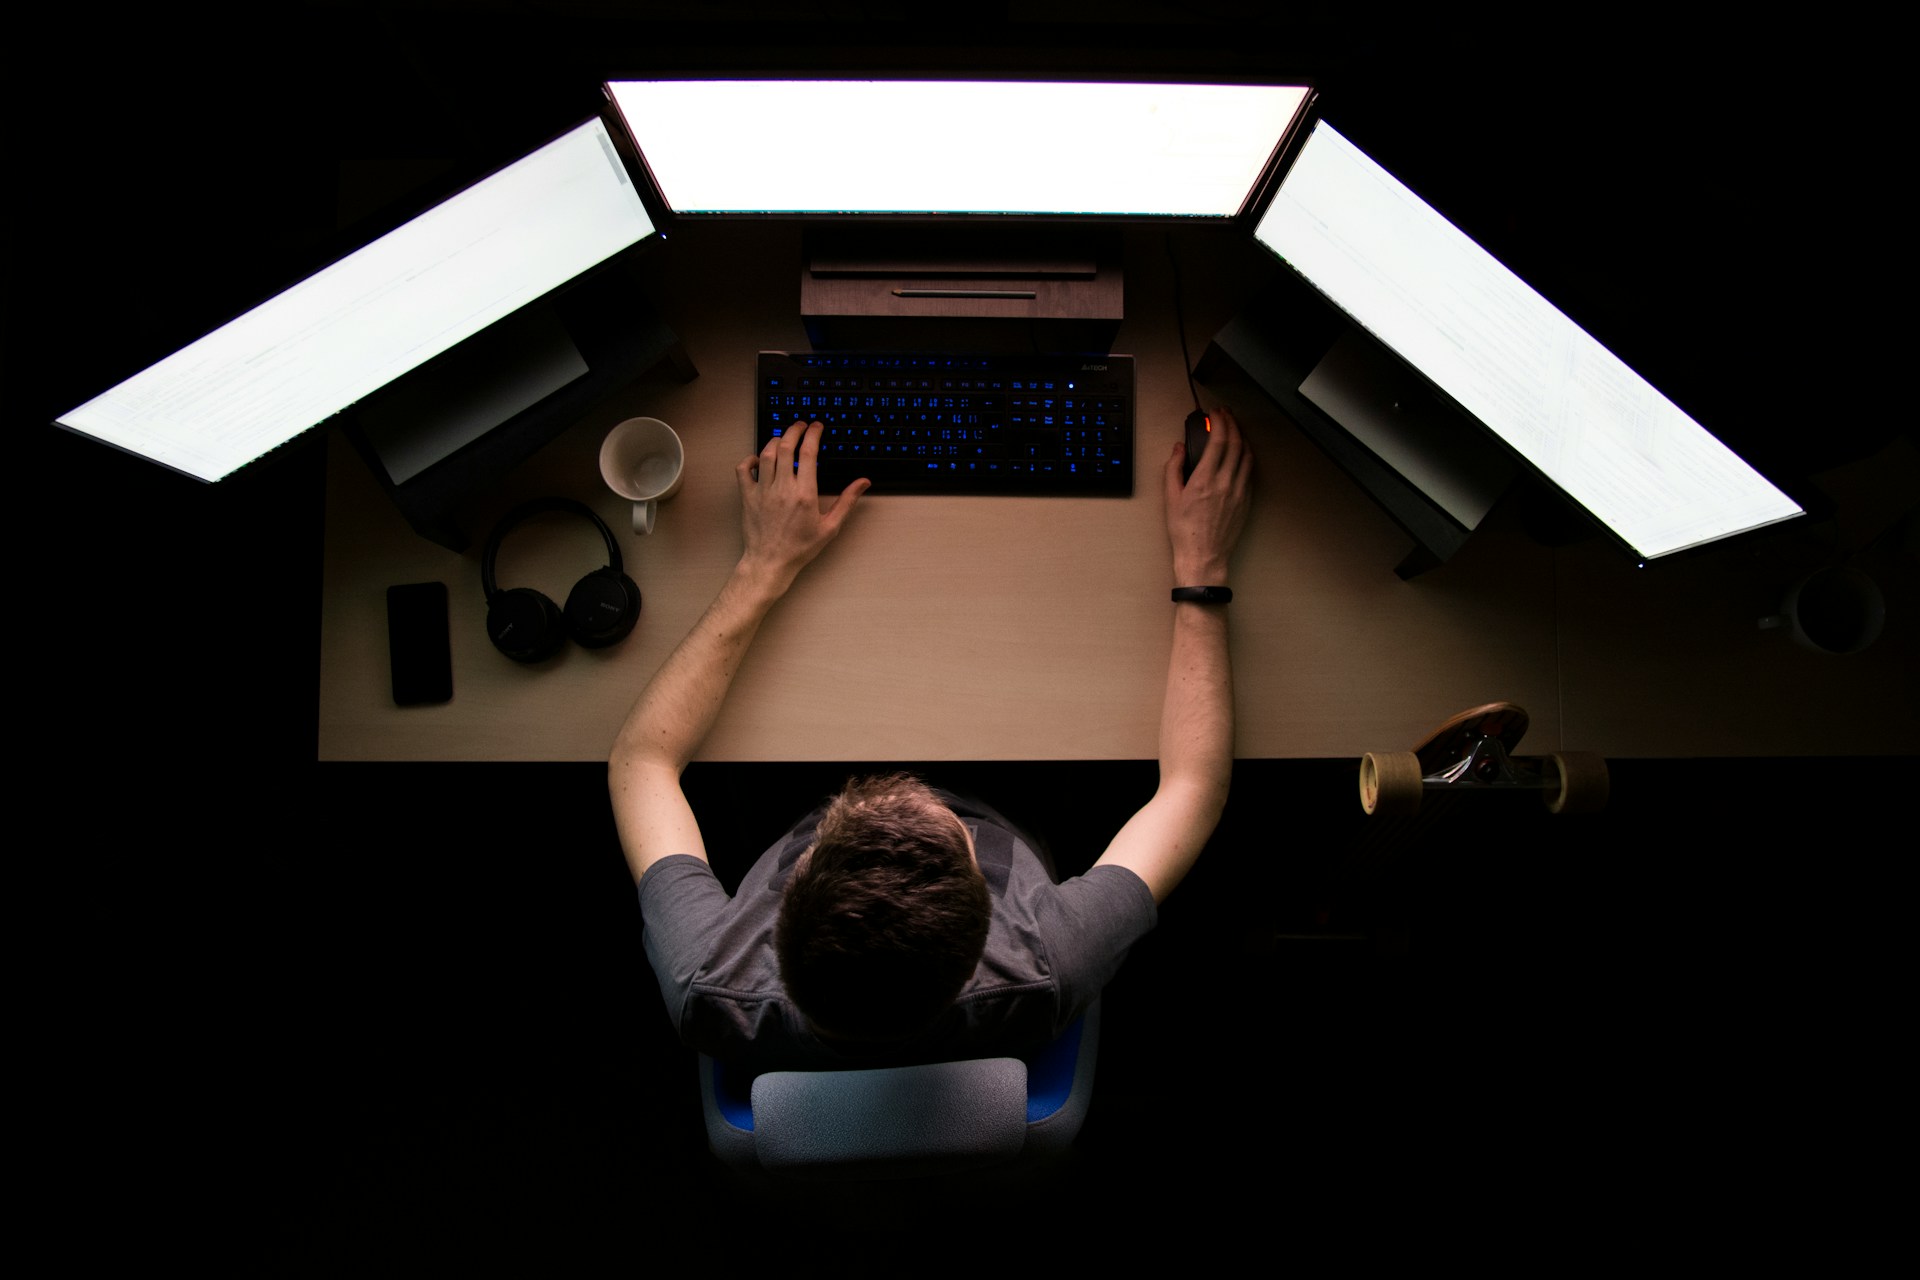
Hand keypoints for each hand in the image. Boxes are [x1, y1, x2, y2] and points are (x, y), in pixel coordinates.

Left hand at [736, 421, 869, 592]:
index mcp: (804, 493)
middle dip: (794, 430)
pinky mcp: (748, 497)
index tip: (816, 427)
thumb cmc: (800, 548)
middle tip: (800, 425)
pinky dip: (750, 459)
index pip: (808, 453)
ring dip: (775, 440)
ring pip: (766, 454)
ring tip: (783, 438)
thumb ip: (847, 501)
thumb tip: (863, 482)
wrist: (770, 563)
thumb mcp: (830, 527)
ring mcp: (763, 491)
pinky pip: (743, 469)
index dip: (813, 434)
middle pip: (785, 446)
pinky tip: (759, 459)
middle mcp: (783, 488)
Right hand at [1164, 405, 1252, 583]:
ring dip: (1242, 437)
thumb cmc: (1184, 531)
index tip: (1215, 414)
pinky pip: (1250, 471)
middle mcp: (1225, 482)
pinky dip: (1247, 456)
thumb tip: (1178, 449)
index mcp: (1205, 479)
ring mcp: (1239, 491)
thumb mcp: (1171, 498)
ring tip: (1235, 429)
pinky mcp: (1246, 500)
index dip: (1219, 422)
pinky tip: (1242, 452)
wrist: (1204, 556)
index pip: (1218, 441)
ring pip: (1247, 455)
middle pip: (1236, 443)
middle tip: (1226, 415)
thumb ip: (1173, 468)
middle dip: (1232, 424)